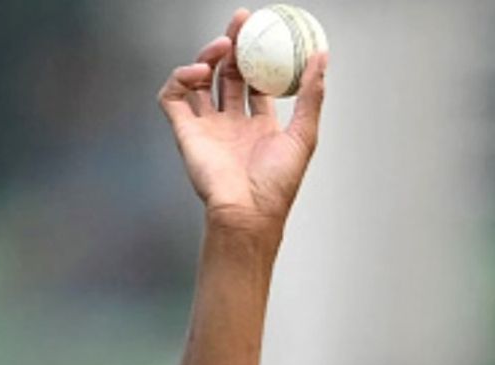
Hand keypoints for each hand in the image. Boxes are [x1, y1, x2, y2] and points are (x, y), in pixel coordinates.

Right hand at [159, 8, 327, 232]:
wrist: (247, 212)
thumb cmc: (276, 187)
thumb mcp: (304, 135)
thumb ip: (312, 95)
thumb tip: (321, 59)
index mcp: (259, 126)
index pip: (256, 81)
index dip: (259, 55)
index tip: (264, 32)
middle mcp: (231, 124)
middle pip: (228, 75)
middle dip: (233, 45)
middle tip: (240, 22)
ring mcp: (207, 127)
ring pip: (200, 81)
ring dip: (208, 58)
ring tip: (222, 47)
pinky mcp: (185, 133)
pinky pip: (173, 97)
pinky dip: (179, 78)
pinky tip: (197, 72)